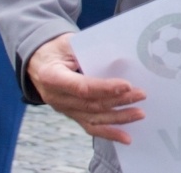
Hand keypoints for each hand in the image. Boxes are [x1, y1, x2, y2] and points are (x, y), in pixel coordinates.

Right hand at [27, 34, 145, 143]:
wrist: (39, 62)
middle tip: (141, 95)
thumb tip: (119, 58)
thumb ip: (89, 50)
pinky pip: (90, 126)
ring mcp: (63, 109)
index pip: (81, 87)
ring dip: (118, 118)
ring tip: (139, 113)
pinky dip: (108, 133)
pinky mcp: (71, 114)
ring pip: (92, 119)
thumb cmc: (57, 49)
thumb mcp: (68, 43)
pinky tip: (125, 137)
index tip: (126, 85)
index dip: (104, 88)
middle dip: (118, 101)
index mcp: (52, 77)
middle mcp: (56, 97)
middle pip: (90, 104)